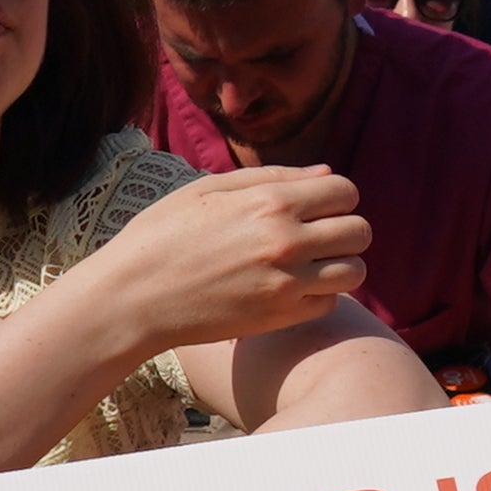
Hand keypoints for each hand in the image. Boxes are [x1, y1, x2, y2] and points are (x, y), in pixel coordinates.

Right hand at [98, 164, 374, 352]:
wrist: (131, 298)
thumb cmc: (162, 236)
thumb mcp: (208, 190)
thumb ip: (272, 177)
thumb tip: (326, 173)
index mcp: (269, 202)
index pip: (345, 191)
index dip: (335, 197)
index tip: (315, 207)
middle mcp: (286, 242)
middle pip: (360, 230)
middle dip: (343, 229)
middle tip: (315, 236)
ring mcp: (287, 283)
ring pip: (355, 270)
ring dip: (339, 264)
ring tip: (309, 264)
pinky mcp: (281, 317)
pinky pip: (330, 303)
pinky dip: (319, 295)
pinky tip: (290, 288)